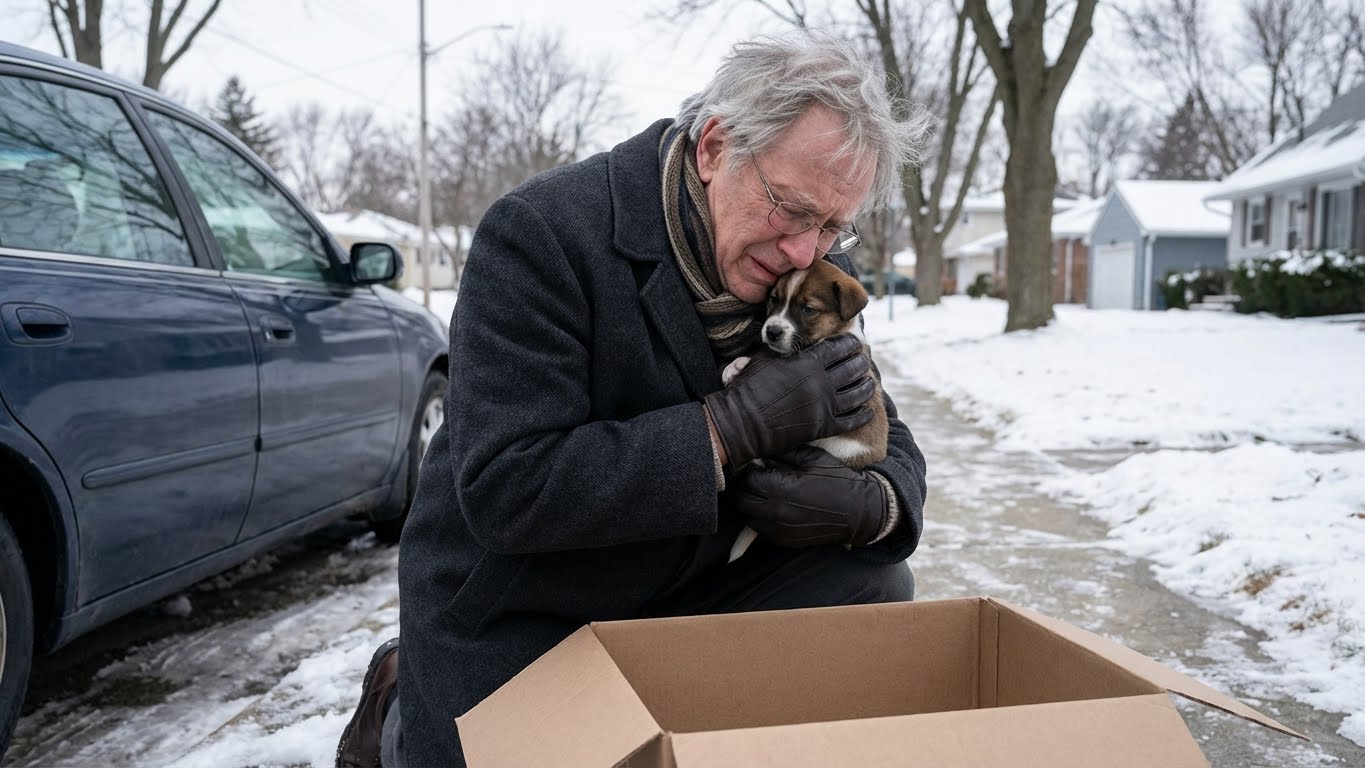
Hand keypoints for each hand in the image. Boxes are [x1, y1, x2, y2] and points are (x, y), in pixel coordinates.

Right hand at [703, 334, 873, 468]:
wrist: (743, 422)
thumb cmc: (749, 389)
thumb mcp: (765, 359)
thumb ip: (781, 348)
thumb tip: (783, 339)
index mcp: (808, 362)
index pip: (839, 347)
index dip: (850, 343)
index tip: (855, 341)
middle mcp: (822, 382)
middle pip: (852, 368)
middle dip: (861, 362)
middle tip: (865, 360)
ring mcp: (826, 405)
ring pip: (857, 393)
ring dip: (866, 386)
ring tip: (869, 382)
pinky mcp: (825, 427)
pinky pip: (853, 419)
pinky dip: (863, 413)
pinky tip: (868, 409)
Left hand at [735, 445, 887, 547]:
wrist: (860, 512)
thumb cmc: (838, 480)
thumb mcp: (814, 457)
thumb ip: (785, 452)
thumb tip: (763, 449)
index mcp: (782, 488)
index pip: (747, 479)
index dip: (747, 469)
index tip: (754, 464)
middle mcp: (776, 512)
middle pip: (741, 500)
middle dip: (744, 487)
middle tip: (754, 477)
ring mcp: (779, 530)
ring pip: (748, 516)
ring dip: (751, 503)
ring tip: (764, 492)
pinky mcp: (785, 541)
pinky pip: (761, 529)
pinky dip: (762, 518)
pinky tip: (775, 507)